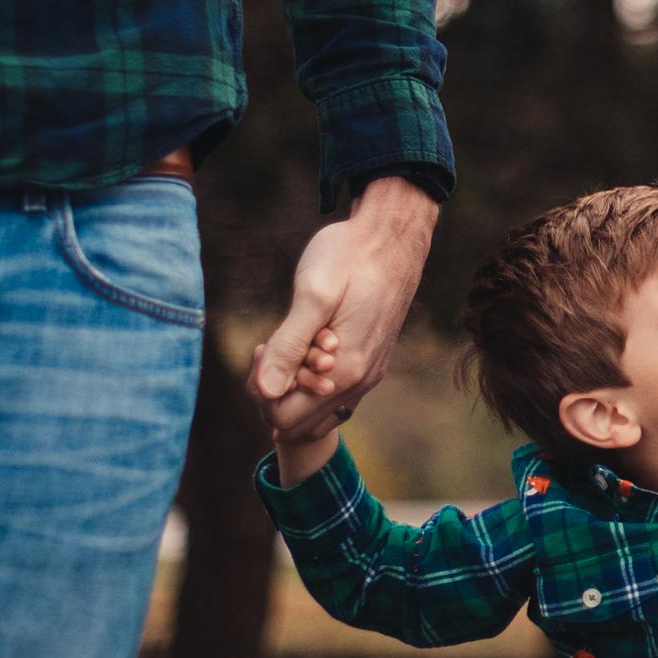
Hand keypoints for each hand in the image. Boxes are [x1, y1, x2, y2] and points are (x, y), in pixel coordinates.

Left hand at [248, 175, 439, 443]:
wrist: (394, 236)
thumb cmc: (351, 256)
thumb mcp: (312, 295)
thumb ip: (289, 346)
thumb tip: (264, 391)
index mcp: (345, 370)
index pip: (284, 419)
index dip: (262, 390)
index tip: (264, 346)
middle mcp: (360, 381)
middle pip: (299, 422)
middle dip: (275, 393)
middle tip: (273, 344)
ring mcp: (368, 374)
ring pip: (317, 411)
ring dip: (294, 388)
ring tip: (292, 342)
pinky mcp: (371, 362)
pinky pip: (335, 395)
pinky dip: (313, 381)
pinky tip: (310, 344)